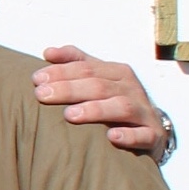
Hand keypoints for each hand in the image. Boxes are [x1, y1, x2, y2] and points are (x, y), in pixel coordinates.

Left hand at [33, 47, 169, 157]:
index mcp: (117, 73)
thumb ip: (76, 63)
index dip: (62, 72)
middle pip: (99, 86)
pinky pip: (143, 135)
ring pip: (121, 107)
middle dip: (70, 89)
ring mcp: (143, 112)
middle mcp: (131, 89)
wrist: (152, 128)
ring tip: (69, 115)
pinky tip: (112, 137)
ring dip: (95, 110)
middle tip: (41, 94)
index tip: (36, 79)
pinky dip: (129, 136)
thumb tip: (48, 52)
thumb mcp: (99, 78)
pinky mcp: (152, 135)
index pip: (87, 68)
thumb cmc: (117, 100)